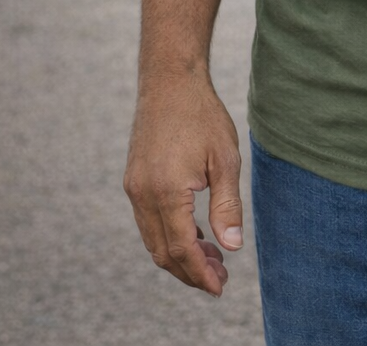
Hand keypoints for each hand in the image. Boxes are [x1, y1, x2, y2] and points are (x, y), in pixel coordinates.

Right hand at [124, 71, 244, 295]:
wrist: (170, 81)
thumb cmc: (202, 115)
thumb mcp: (225, 159)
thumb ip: (226, 206)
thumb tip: (232, 247)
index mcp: (165, 192)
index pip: (181, 249)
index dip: (200, 273)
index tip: (220, 287)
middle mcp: (142, 194)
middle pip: (163, 252)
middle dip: (190, 271)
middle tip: (220, 278)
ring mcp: (134, 187)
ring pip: (153, 239)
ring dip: (179, 255)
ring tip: (212, 258)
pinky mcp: (134, 179)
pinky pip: (148, 221)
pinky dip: (168, 235)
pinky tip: (194, 234)